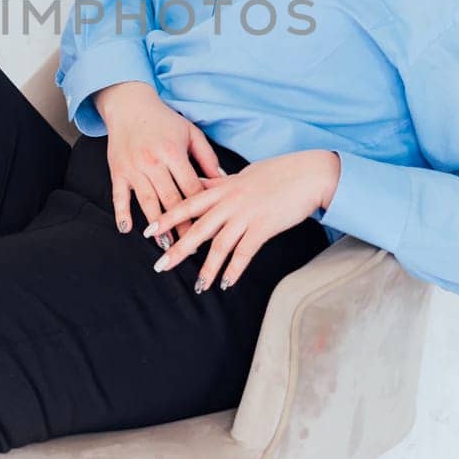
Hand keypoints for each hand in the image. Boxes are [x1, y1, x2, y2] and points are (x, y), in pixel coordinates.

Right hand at [94, 81, 224, 246]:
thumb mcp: (190, 132)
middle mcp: (153, 162)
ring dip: (157, 226)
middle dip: (182, 226)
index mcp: (173, 152)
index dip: (201, 209)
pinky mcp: (117, 171)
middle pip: (171, 200)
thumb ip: (207, 157)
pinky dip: (122, 213)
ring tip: (166, 245)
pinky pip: (119, 196)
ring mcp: (133, 168)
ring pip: (147, 202)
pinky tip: (127, 229)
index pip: (191, 187)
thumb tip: (222, 181)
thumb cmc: (164, 120)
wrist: (129, 105)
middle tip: (192, 246)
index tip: (211, 227)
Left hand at [143, 149, 336, 292]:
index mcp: (223, 187)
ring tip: (199, 286)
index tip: (149, 230)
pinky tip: (226, 283)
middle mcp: (230, 201)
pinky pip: (245, 252)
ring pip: (220, 245)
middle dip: (177, 249)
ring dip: (208, 268)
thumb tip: (199, 184)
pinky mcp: (265, 226)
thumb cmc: (277, 173)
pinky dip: (235, 269)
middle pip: (198, 228)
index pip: (188, 203)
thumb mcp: (242, 174)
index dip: (168, 217)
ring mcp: (247, 214)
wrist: (309, 174)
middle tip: (160, 266)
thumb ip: (218, 182)